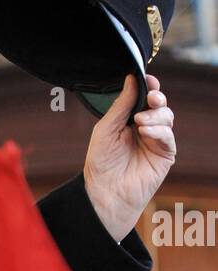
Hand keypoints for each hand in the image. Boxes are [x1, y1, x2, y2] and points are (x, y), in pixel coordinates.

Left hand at [83, 73, 175, 242]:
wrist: (105, 192)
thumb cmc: (101, 162)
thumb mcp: (106, 128)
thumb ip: (121, 105)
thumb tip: (132, 79)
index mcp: (129, 119)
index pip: (144, 97)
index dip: (148, 86)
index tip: (147, 78)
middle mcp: (145, 127)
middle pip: (159, 104)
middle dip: (157, 97)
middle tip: (150, 98)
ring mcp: (156, 140)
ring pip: (167, 117)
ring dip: (156, 115)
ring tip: (140, 122)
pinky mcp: (164, 154)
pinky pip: (168, 136)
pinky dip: (158, 130)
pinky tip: (145, 131)